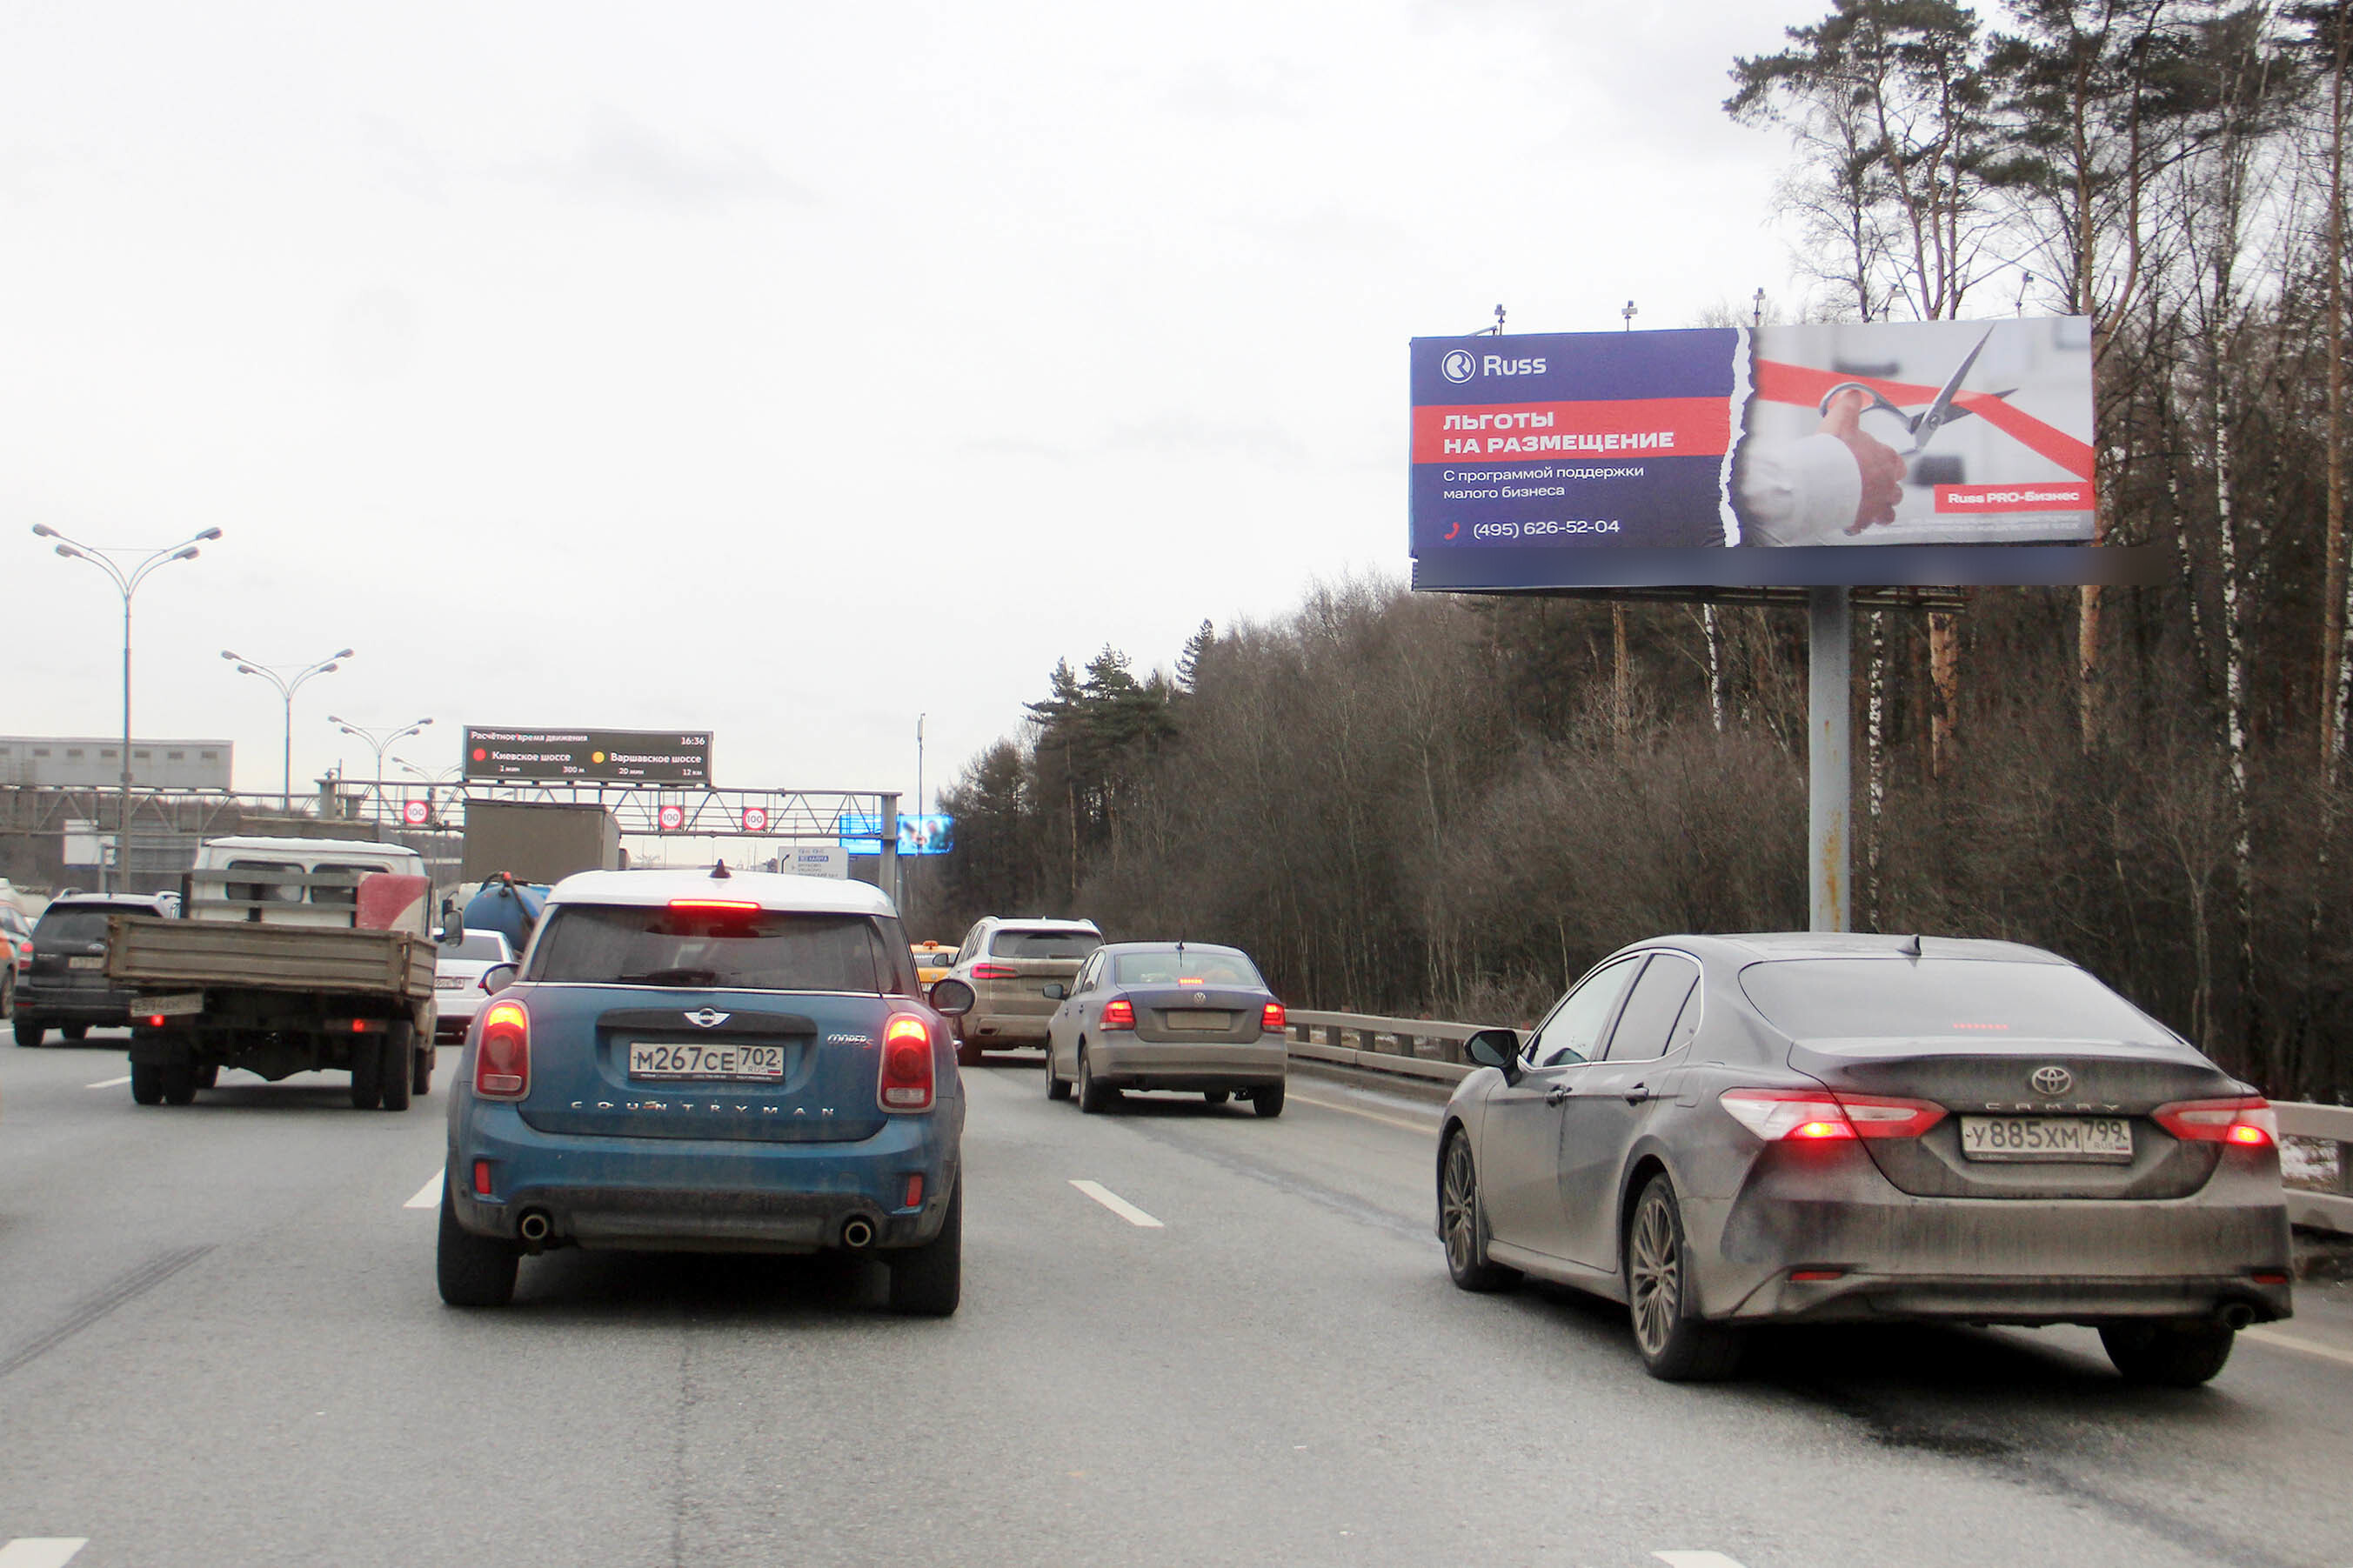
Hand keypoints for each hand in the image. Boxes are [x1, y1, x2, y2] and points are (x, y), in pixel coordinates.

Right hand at [1819, 388, 1906, 532]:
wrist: (1820, 480)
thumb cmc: (1833, 454)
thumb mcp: (1841, 421)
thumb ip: (1849, 406)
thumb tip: (1852, 395)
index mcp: (1885, 459)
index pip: (1896, 461)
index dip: (1887, 462)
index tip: (1877, 461)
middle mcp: (1886, 482)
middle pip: (1896, 488)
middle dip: (1887, 487)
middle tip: (1872, 485)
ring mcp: (1876, 502)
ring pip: (1888, 510)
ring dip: (1880, 508)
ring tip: (1869, 506)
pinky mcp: (1862, 518)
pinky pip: (1866, 524)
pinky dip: (1860, 523)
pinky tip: (1851, 519)